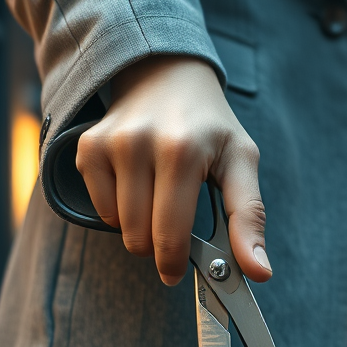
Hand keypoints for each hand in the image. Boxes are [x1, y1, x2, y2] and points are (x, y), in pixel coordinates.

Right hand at [75, 56, 269, 286]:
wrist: (166, 74)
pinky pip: (99, 208)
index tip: (178, 273)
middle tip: (175, 227)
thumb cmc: (209, 125)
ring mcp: (109, 144)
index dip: (174, 264)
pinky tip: (136, 183)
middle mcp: (139, 143)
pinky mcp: (88, 147)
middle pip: (140, 238)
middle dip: (158, 246)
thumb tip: (259, 272)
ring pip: (118, 227)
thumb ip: (249, 218)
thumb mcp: (241, 162)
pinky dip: (118, 209)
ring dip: (139, 227)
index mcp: (182, 151)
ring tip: (158, 197)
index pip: (170, 234)